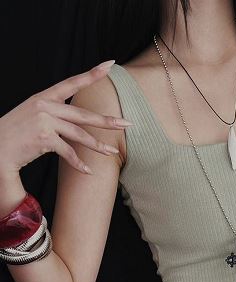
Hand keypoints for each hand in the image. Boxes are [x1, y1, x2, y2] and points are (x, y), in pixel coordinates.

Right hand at [0, 59, 131, 176]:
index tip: (110, 64)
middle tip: (128, 123)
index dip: (92, 74)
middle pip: (83, 114)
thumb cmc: (16, 133)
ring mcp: (44, 122)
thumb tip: (80, 120)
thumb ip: (55, 113)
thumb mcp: (34, 115)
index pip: (72, 83)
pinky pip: (68, 152)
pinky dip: (79, 164)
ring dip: (98, 146)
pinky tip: (89, 171)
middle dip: (107, 120)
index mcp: (44, 97)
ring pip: (80, 135)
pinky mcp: (43, 139)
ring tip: (112, 153)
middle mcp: (45, 106)